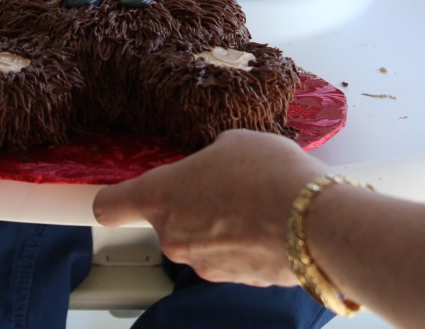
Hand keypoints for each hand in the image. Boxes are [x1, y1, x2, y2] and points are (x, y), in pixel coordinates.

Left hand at [93, 129, 326, 286]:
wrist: (314, 222)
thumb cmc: (269, 174)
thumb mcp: (233, 142)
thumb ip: (210, 157)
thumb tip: (218, 164)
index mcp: (161, 196)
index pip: (110, 206)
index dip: (110, 199)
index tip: (114, 195)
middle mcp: (173, 237)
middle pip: (166, 219)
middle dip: (190, 202)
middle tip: (223, 181)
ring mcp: (203, 265)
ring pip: (200, 238)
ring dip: (218, 222)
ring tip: (255, 199)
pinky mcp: (234, 281)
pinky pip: (229, 255)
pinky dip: (242, 242)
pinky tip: (269, 222)